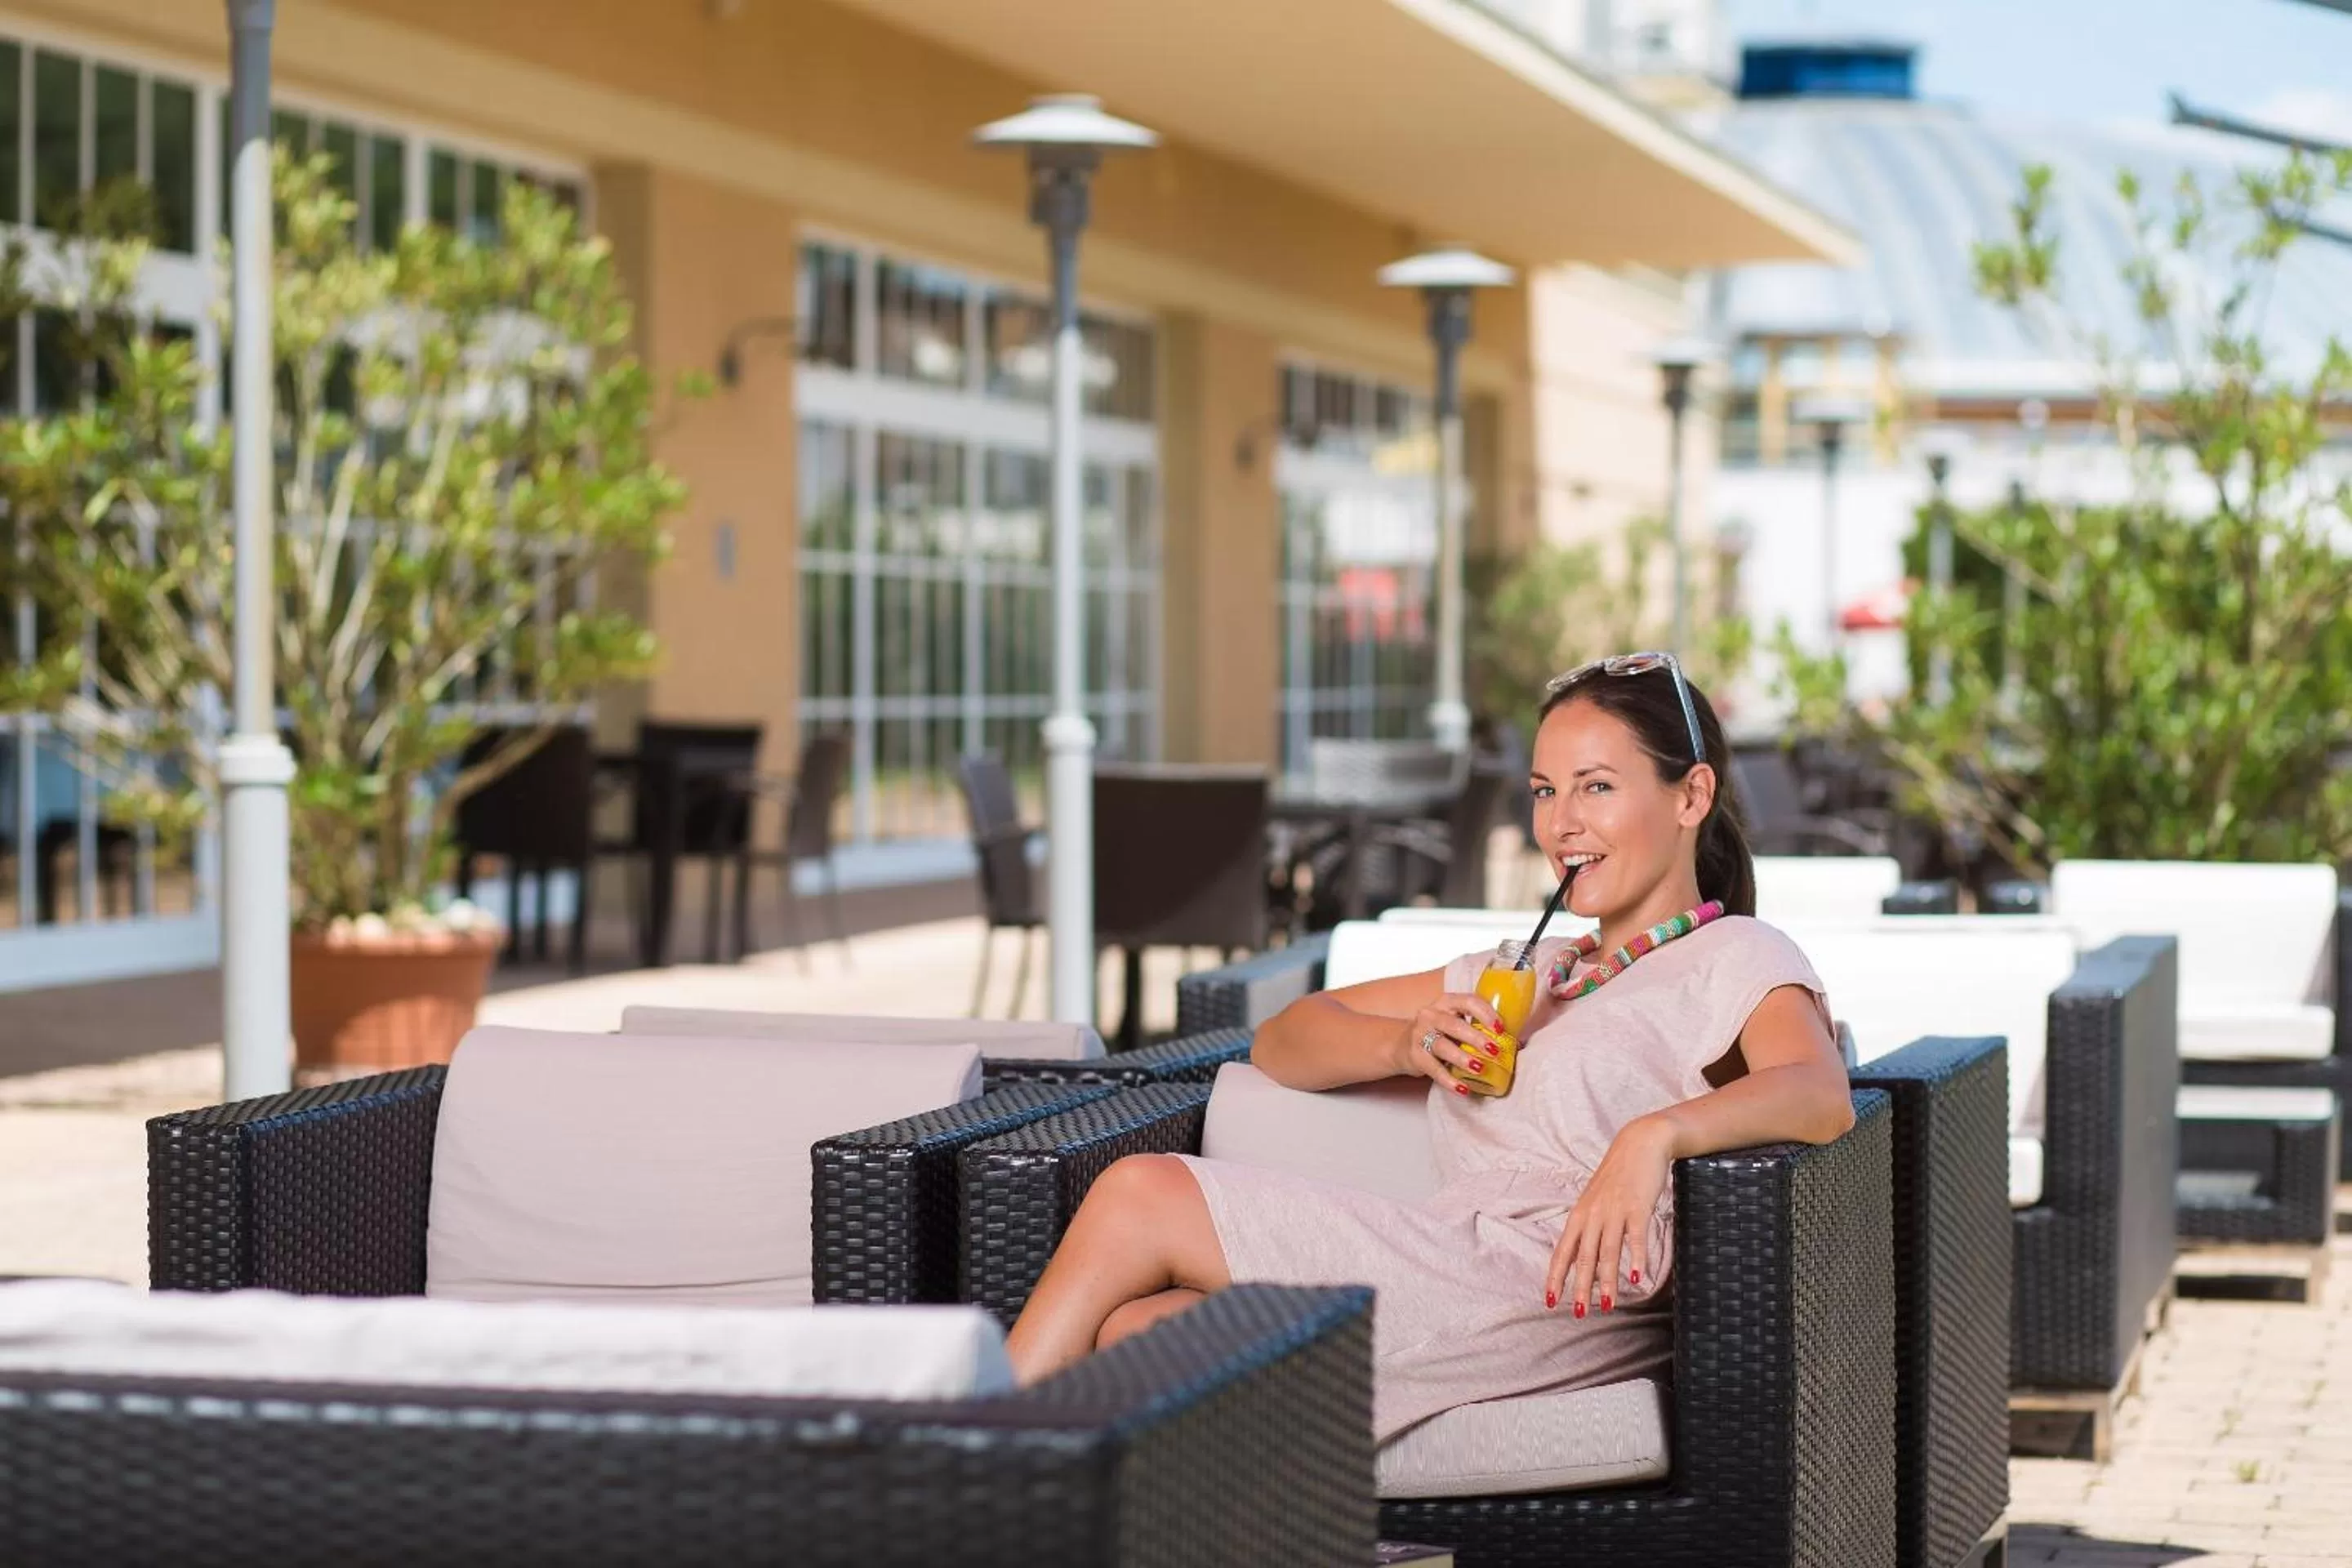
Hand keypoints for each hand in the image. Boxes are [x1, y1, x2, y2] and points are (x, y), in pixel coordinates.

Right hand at [1396, 992, 1509, 1095]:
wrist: (1403, 1044)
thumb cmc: (1440, 1032)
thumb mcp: (1456, 1022)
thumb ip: (1479, 1027)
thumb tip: (1517, 1043)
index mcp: (1447, 1002)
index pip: (1468, 1001)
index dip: (1485, 1014)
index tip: (1500, 1029)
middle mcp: (1431, 1015)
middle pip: (1454, 1025)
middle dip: (1476, 1038)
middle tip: (1494, 1051)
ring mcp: (1420, 1035)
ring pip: (1442, 1046)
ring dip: (1462, 1058)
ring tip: (1479, 1068)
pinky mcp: (1415, 1056)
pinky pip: (1434, 1069)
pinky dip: (1449, 1081)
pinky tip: (1463, 1089)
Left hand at [1545, 1115, 1674, 1316]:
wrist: (1639, 1143)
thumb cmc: (1617, 1176)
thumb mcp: (1595, 1200)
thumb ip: (1588, 1227)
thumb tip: (1578, 1257)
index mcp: (1580, 1215)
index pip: (1563, 1251)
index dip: (1556, 1276)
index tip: (1550, 1300)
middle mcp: (1593, 1214)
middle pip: (1584, 1257)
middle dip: (1581, 1287)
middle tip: (1580, 1313)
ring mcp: (1615, 1211)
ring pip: (1608, 1251)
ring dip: (1607, 1281)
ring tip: (1607, 1305)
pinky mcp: (1638, 1207)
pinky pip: (1636, 1237)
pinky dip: (1637, 1259)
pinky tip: (1637, 1278)